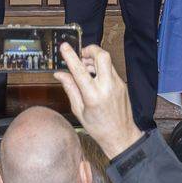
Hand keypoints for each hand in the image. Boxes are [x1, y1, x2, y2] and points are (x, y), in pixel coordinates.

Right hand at [55, 43, 141, 158]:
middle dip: (90, 50)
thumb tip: (59, 74)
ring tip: (85, 68)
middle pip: (102, 56)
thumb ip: (70, 88)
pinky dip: (101, 68)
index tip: (64, 47)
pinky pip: (110, 69)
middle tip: (81, 54)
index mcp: (93, 95)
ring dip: (95, 59)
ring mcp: (117, 84)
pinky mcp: (122, 84)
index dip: (70, 56)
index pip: (80, 70)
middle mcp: (107, 87)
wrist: (121, 136)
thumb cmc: (98, 127)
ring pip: (107, 61)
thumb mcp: (78, 110)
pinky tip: (94, 77)